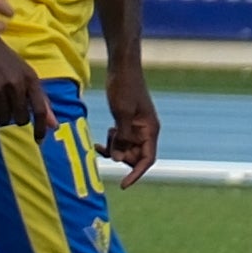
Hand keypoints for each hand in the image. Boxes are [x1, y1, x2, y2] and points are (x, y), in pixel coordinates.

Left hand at [102, 66, 158, 185]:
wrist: (121, 67)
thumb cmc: (124, 87)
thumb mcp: (121, 114)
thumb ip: (122, 137)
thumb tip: (119, 159)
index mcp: (150, 130)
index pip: (147, 159)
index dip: (137, 174)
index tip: (123, 185)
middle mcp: (146, 130)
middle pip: (135, 156)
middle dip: (121, 156)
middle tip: (105, 147)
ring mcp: (137, 126)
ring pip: (126, 149)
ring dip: (114, 149)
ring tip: (103, 139)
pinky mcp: (127, 122)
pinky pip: (121, 140)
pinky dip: (112, 142)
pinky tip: (101, 140)